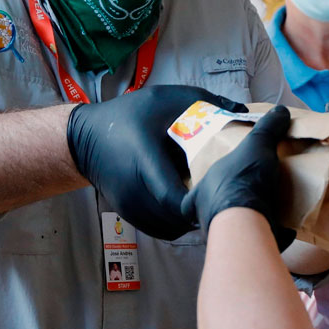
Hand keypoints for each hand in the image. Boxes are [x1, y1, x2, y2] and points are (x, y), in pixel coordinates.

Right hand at [67, 85, 246, 239]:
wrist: (85, 139)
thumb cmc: (127, 116)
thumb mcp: (165, 99)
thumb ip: (204, 103)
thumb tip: (243, 111)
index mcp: (144, 162)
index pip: (173, 197)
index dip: (198, 202)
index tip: (220, 192)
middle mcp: (135, 191)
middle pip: (175, 218)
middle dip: (200, 211)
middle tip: (223, 197)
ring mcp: (130, 207)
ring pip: (169, 228)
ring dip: (189, 220)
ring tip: (208, 203)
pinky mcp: (129, 215)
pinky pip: (160, 228)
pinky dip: (177, 223)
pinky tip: (189, 207)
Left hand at [184, 106, 296, 249]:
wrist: (249, 219)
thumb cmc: (242, 179)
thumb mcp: (256, 145)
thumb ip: (267, 129)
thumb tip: (280, 110)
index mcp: (201, 192)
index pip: (192, 196)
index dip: (201, 194)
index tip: (214, 192)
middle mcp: (207, 216)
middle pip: (213, 213)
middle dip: (227, 208)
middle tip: (247, 198)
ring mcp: (224, 236)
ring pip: (231, 230)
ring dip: (248, 223)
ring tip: (267, 212)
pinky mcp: (245, 248)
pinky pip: (255, 241)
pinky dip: (269, 235)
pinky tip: (284, 227)